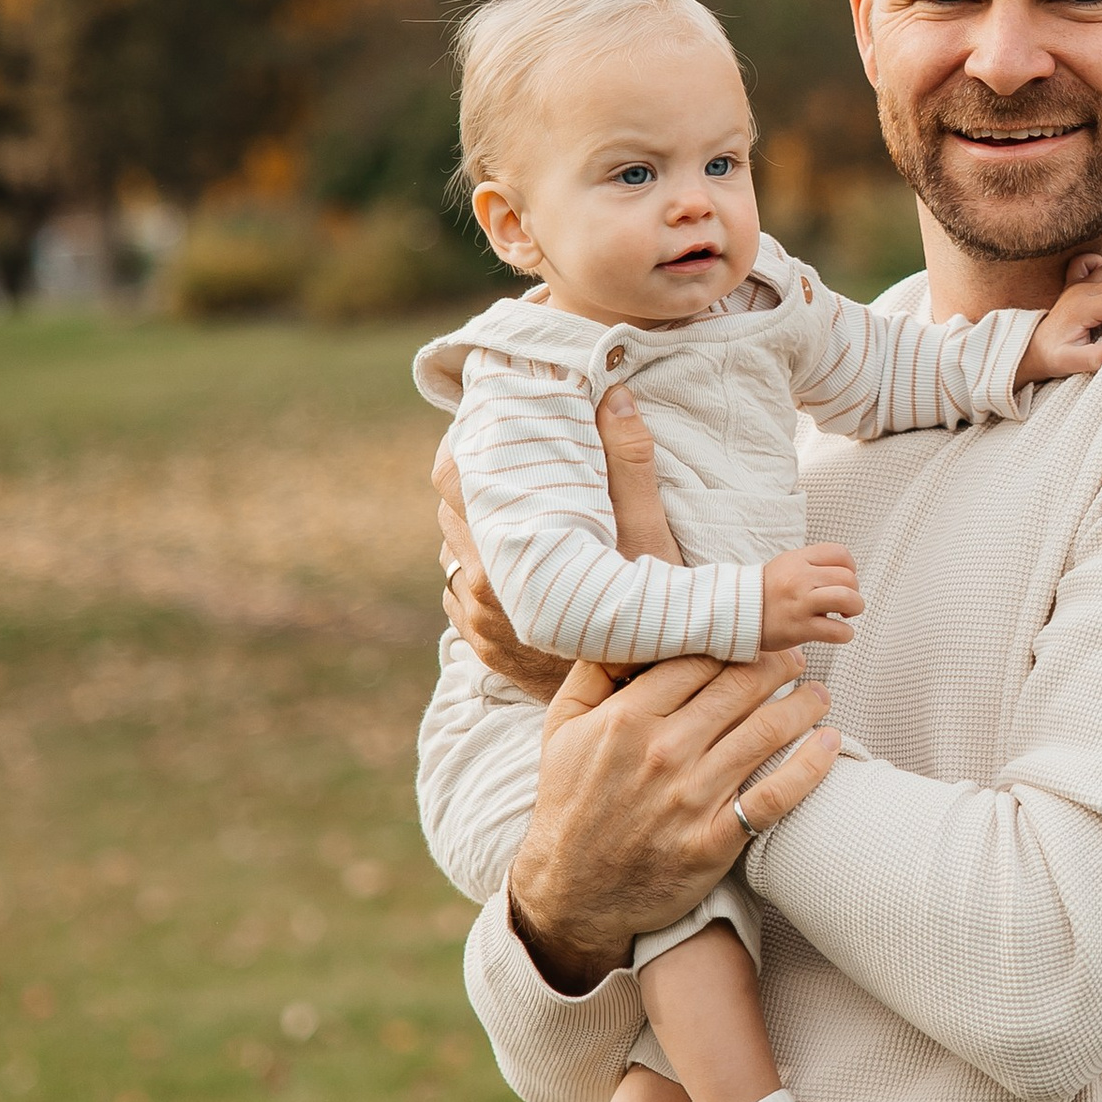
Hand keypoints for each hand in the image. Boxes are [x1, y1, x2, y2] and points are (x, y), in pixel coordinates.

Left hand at [436, 384, 681, 693]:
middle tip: (504, 453)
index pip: (455, 481)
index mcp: (508, 557)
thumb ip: (628, 464)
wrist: (641, 706)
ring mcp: (477, 625)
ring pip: (454, 553)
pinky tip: (514, 557)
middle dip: (473, 482)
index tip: (482, 421)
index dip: (463, 445)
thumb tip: (614, 396)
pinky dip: (480, 568)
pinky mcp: (483, 648)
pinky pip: (460, 594)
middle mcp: (481, 592)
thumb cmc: (653, 623)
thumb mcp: (651, 538)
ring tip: (511, 503)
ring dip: (475, 527)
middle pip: (449, 513)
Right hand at [506, 649, 840, 994]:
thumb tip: (631, 627)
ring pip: (765, 732)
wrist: (573, 892)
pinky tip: (829, 742)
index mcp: (626, 720)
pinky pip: (776, 795)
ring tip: (818, 695)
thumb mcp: (562, 730)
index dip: (734, 644)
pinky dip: (810, 765)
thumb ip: (594, 674)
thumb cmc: (570, 802)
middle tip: (794, 660)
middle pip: (739, 689)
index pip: (697, 661)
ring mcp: (691, 798)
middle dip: (776, 666)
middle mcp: (662, 754)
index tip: (754, 638)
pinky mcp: (714, 841)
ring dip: (802, 705)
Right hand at [761, 543, 864, 649]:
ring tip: (845, 615)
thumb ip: (812, 565)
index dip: (850, 568)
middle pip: (848, 578)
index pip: (840, 554)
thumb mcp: (785, 566)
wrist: (733, 614)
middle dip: (854, 592)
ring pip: (847, 599)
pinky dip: (845, 634)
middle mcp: (799, 578)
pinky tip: (837, 633)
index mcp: (797, 560)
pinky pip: (837, 631)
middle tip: (844, 603)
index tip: (843, 581)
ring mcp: (800, 603)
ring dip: (854, 608)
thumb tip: (845, 575)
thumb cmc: (765, 593)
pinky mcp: (799, 629)